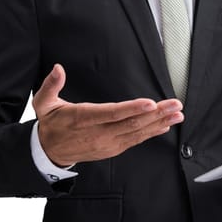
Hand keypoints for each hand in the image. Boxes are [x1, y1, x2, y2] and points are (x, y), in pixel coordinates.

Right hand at [32, 64, 183, 165]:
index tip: (150, 103)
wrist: (49, 152)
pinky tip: (165, 126)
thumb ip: (50, 85)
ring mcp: (107, 144)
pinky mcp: (113, 149)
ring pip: (137, 133)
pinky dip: (151, 133)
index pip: (112, 114)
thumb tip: (58, 69)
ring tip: (177, 115)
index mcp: (83, 119)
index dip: (132, 109)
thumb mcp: (43, 104)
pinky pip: (135, 141)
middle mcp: (99, 133)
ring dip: (159, 123)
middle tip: (176, 106)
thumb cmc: (51, 124)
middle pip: (132, 124)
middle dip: (156, 114)